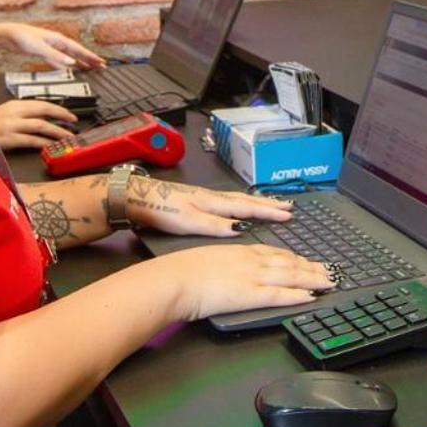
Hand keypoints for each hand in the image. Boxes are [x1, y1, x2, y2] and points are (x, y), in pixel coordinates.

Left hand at [0, 22, 104, 70]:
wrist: (8, 35)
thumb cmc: (23, 37)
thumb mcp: (40, 48)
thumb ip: (56, 56)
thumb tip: (71, 63)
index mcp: (59, 40)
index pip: (79, 50)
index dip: (90, 57)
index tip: (100, 62)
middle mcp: (57, 42)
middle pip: (77, 52)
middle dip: (89, 59)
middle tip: (101, 66)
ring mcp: (51, 47)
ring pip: (70, 56)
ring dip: (80, 62)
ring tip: (90, 67)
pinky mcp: (44, 52)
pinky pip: (60, 59)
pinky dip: (66, 64)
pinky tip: (69, 68)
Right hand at [0, 99, 77, 148]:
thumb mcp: (6, 112)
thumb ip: (24, 113)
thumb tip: (45, 118)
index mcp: (15, 104)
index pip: (42, 103)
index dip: (58, 109)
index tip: (70, 114)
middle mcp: (15, 112)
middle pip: (44, 111)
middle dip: (61, 116)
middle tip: (73, 122)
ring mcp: (12, 126)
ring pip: (40, 126)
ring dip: (56, 131)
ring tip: (67, 136)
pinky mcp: (9, 139)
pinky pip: (31, 140)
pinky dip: (43, 143)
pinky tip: (51, 146)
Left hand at [123, 175, 297, 238]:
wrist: (137, 197)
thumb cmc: (161, 209)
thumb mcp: (188, 221)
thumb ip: (214, 225)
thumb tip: (240, 229)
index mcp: (213, 203)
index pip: (247, 207)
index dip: (268, 212)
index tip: (287, 213)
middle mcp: (213, 198)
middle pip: (247, 200)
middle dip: (269, 204)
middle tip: (289, 206)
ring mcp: (206, 198)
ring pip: (238, 199)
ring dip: (258, 202)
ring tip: (273, 204)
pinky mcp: (198, 200)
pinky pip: (229, 201)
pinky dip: (242, 203)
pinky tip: (242, 207)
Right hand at [150, 244, 333, 320]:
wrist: (175, 279)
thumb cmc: (182, 271)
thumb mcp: (207, 259)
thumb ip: (222, 264)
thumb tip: (225, 272)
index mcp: (240, 251)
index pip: (274, 253)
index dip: (294, 258)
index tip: (306, 261)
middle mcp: (251, 260)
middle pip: (288, 262)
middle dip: (310, 267)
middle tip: (328, 271)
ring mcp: (253, 276)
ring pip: (291, 276)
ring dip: (312, 279)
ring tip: (328, 282)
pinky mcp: (251, 294)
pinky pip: (280, 295)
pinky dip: (298, 295)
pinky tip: (311, 296)